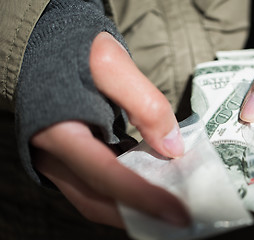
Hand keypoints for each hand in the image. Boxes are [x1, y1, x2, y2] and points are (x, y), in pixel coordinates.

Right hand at [31, 32, 188, 227]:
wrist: (46, 47)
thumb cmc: (75, 51)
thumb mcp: (113, 65)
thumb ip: (146, 105)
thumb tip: (172, 148)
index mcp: (60, 132)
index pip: (106, 176)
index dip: (143, 198)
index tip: (179, 213)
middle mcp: (54, 154)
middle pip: (99, 199)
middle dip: (139, 214)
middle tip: (178, 217)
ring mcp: (58, 158)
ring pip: (97, 195)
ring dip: (133, 204)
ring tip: (169, 201)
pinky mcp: (68, 156)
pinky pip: (97, 181)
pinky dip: (125, 187)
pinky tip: (150, 179)